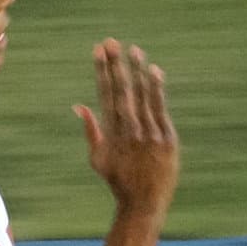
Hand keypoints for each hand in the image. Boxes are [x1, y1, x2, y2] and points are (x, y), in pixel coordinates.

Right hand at [73, 39, 178, 212]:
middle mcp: (128, 131)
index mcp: (110, 134)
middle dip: (114, 65)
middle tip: (110, 42)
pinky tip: (153, 71)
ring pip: (141, 96)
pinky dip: (157, 90)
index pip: (104, 95)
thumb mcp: (97, 159)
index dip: (101, 72)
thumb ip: (91, 131)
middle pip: (120, 91)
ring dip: (136, 71)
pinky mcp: (166, 139)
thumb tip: (80, 107)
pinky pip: (160, 109)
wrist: (144, 203)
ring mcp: (148, 134)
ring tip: (133, 49)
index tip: (97, 52)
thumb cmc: (119, 182)